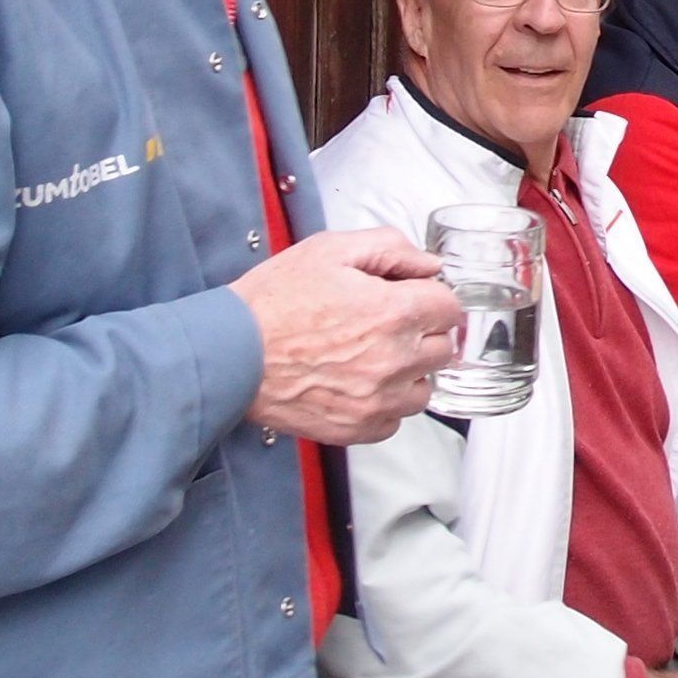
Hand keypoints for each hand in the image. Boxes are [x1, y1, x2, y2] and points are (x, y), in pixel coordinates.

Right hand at [234, 230, 460, 445]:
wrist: (228, 353)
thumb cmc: (272, 303)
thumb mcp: (330, 250)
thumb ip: (390, 249)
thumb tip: (428, 266)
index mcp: (393, 312)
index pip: (449, 308)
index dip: (429, 297)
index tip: (409, 298)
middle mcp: (393, 361)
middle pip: (442, 348)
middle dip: (421, 332)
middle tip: (384, 324)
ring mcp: (377, 400)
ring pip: (423, 388)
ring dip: (408, 372)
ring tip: (371, 356)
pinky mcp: (357, 428)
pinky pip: (395, 419)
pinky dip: (384, 403)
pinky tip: (357, 383)